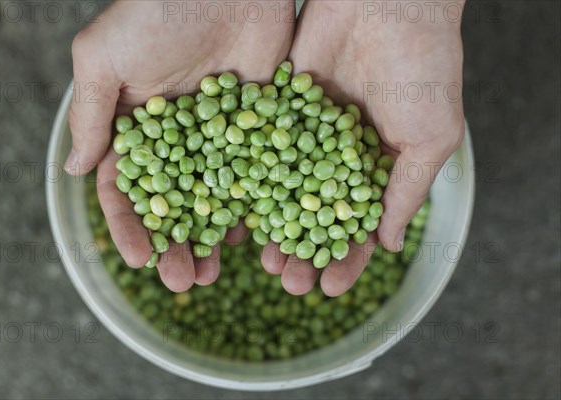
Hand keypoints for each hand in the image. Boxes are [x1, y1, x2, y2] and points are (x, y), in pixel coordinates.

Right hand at [65, 0, 294, 290]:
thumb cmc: (157, 11)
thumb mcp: (104, 58)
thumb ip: (91, 116)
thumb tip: (75, 172)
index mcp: (140, 128)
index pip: (128, 188)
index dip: (130, 226)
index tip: (138, 259)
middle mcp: (181, 139)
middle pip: (176, 205)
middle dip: (177, 245)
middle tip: (185, 281)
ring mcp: (224, 136)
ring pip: (218, 199)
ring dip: (215, 238)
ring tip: (216, 273)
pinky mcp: (263, 127)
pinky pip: (261, 175)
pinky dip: (258, 207)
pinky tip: (257, 237)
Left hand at [262, 0, 464, 295]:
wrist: (389, 2)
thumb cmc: (425, 69)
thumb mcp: (431, 138)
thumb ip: (407, 191)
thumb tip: (388, 245)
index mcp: (376, 165)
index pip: (357, 223)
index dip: (345, 257)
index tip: (330, 288)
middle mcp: (336, 154)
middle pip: (314, 213)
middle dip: (302, 249)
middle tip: (288, 282)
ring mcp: (305, 132)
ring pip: (283, 189)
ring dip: (273, 226)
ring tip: (262, 259)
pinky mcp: (278, 107)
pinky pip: (260, 149)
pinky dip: (249, 179)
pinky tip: (238, 210)